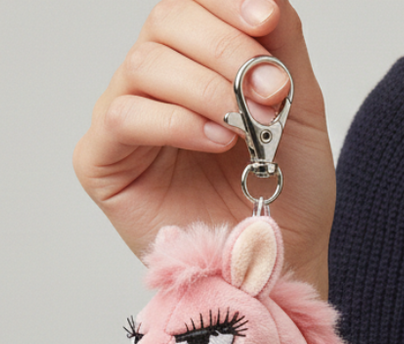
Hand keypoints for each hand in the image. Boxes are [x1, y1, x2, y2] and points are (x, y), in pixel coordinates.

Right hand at [75, 0, 334, 298]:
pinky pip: (122, 118)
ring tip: (243, 128)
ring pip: (143, 64)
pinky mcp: (104, 163)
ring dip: (204, 89)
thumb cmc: (287, 192)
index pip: (192, 3)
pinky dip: (173, 122)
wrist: (280, 258)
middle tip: (267, 93)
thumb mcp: (299, 107)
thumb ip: (282, 47)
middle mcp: (156, 83)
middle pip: (165, 22)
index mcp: (197, 61)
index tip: (266, 21)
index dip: (225, 3)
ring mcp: (126, 121)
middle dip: (224, 50)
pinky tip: (214, 142)